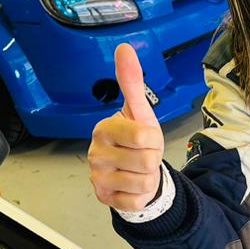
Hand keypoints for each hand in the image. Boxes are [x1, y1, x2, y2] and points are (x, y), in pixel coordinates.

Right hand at [87, 43, 164, 211]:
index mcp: (105, 129)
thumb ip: (132, 82)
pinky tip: (130, 186)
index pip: (146, 136)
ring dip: (147, 178)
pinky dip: (140, 195)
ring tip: (137, 171)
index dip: (153, 140)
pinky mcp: (105, 199)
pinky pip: (135, 200)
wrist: (131, 171)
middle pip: (147, 161)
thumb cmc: (136, 140)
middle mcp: (96, 153)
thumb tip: (125, 48)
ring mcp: (98, 177)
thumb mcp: (139, 111)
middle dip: (152, 160)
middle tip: (142, 156)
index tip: (144, 139)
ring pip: (144, 182)